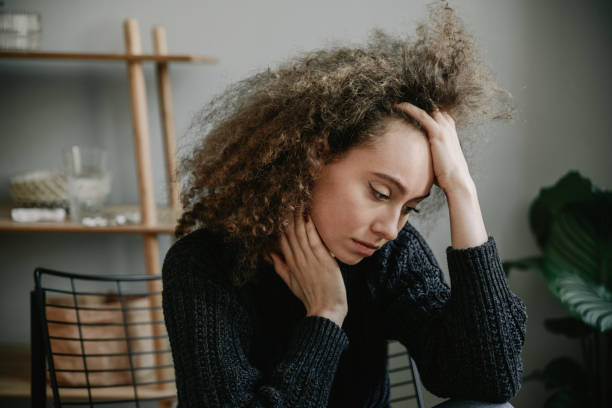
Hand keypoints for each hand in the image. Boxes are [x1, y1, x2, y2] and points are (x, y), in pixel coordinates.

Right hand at [269, 208, 347, 326]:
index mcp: (289, 263)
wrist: (325, 310)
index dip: (280, 223)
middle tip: (286, 198)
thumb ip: (280, 267)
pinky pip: (314, 240)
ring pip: (300, 233)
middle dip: (287, 215)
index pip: (282, 238)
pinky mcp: (322, 260)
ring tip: (296, 200)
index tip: (280, 209)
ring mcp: (309, 259)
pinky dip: (310, 226)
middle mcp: (297, 259)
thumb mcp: (291, 282)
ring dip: (297, 216)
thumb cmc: (310, 297)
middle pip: (289, 232)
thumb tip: (270, 254)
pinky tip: (308, 214)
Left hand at [394, 102, 473, 193]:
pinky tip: (398, 106)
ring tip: (396, 101)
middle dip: (418, 102)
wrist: (457, 181)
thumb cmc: (447, 175)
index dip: (425, 108)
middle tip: (401, 100)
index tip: (410, 106)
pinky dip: (409, 108)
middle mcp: (448, 126)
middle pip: (432, 107)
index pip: (437, 113)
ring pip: (426, 108)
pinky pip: (421, 115)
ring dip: (411, 103)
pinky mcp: (438, 133)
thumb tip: (419, 160)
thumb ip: (431, 154)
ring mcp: (444, 129)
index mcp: (450, 131)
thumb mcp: (439, 160)